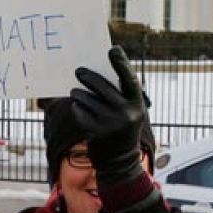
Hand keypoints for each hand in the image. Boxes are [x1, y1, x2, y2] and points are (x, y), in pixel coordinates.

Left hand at [71, 47, 148, 186]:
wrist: (120, 163)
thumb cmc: (122, 131)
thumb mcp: (130, 113)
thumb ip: (121, 96)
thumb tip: (100, 73)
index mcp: (137, 105)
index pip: (130, 79)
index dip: (122, 63)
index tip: (113, 49)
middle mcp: (127, 113)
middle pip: (103, 87)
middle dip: (88, 77)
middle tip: (78, 70)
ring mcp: (111, 124)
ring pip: (88, 100)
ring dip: (79, 93)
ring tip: (75, 91)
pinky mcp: (97, 133)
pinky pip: (81, 113)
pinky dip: (77, 108)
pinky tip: (77, 107)